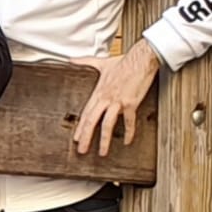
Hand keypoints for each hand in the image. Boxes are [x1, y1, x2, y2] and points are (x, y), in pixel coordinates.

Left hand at [69, 39, 160, 155]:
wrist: (141, 59)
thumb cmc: (123, 61)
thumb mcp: (101, 63)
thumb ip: (84, 62)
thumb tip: (71, 60)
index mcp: (98, 92)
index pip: (86, 113)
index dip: (80, 127)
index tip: (76, 139)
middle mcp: (105, 98)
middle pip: (91, 121)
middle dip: (86, 137)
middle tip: (82, 150)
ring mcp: (118, 101)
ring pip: (107, 124)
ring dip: (104, 140)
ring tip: (102, 152)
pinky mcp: (131, 102)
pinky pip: (129, 121)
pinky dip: (129, 132)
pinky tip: (128, 141)